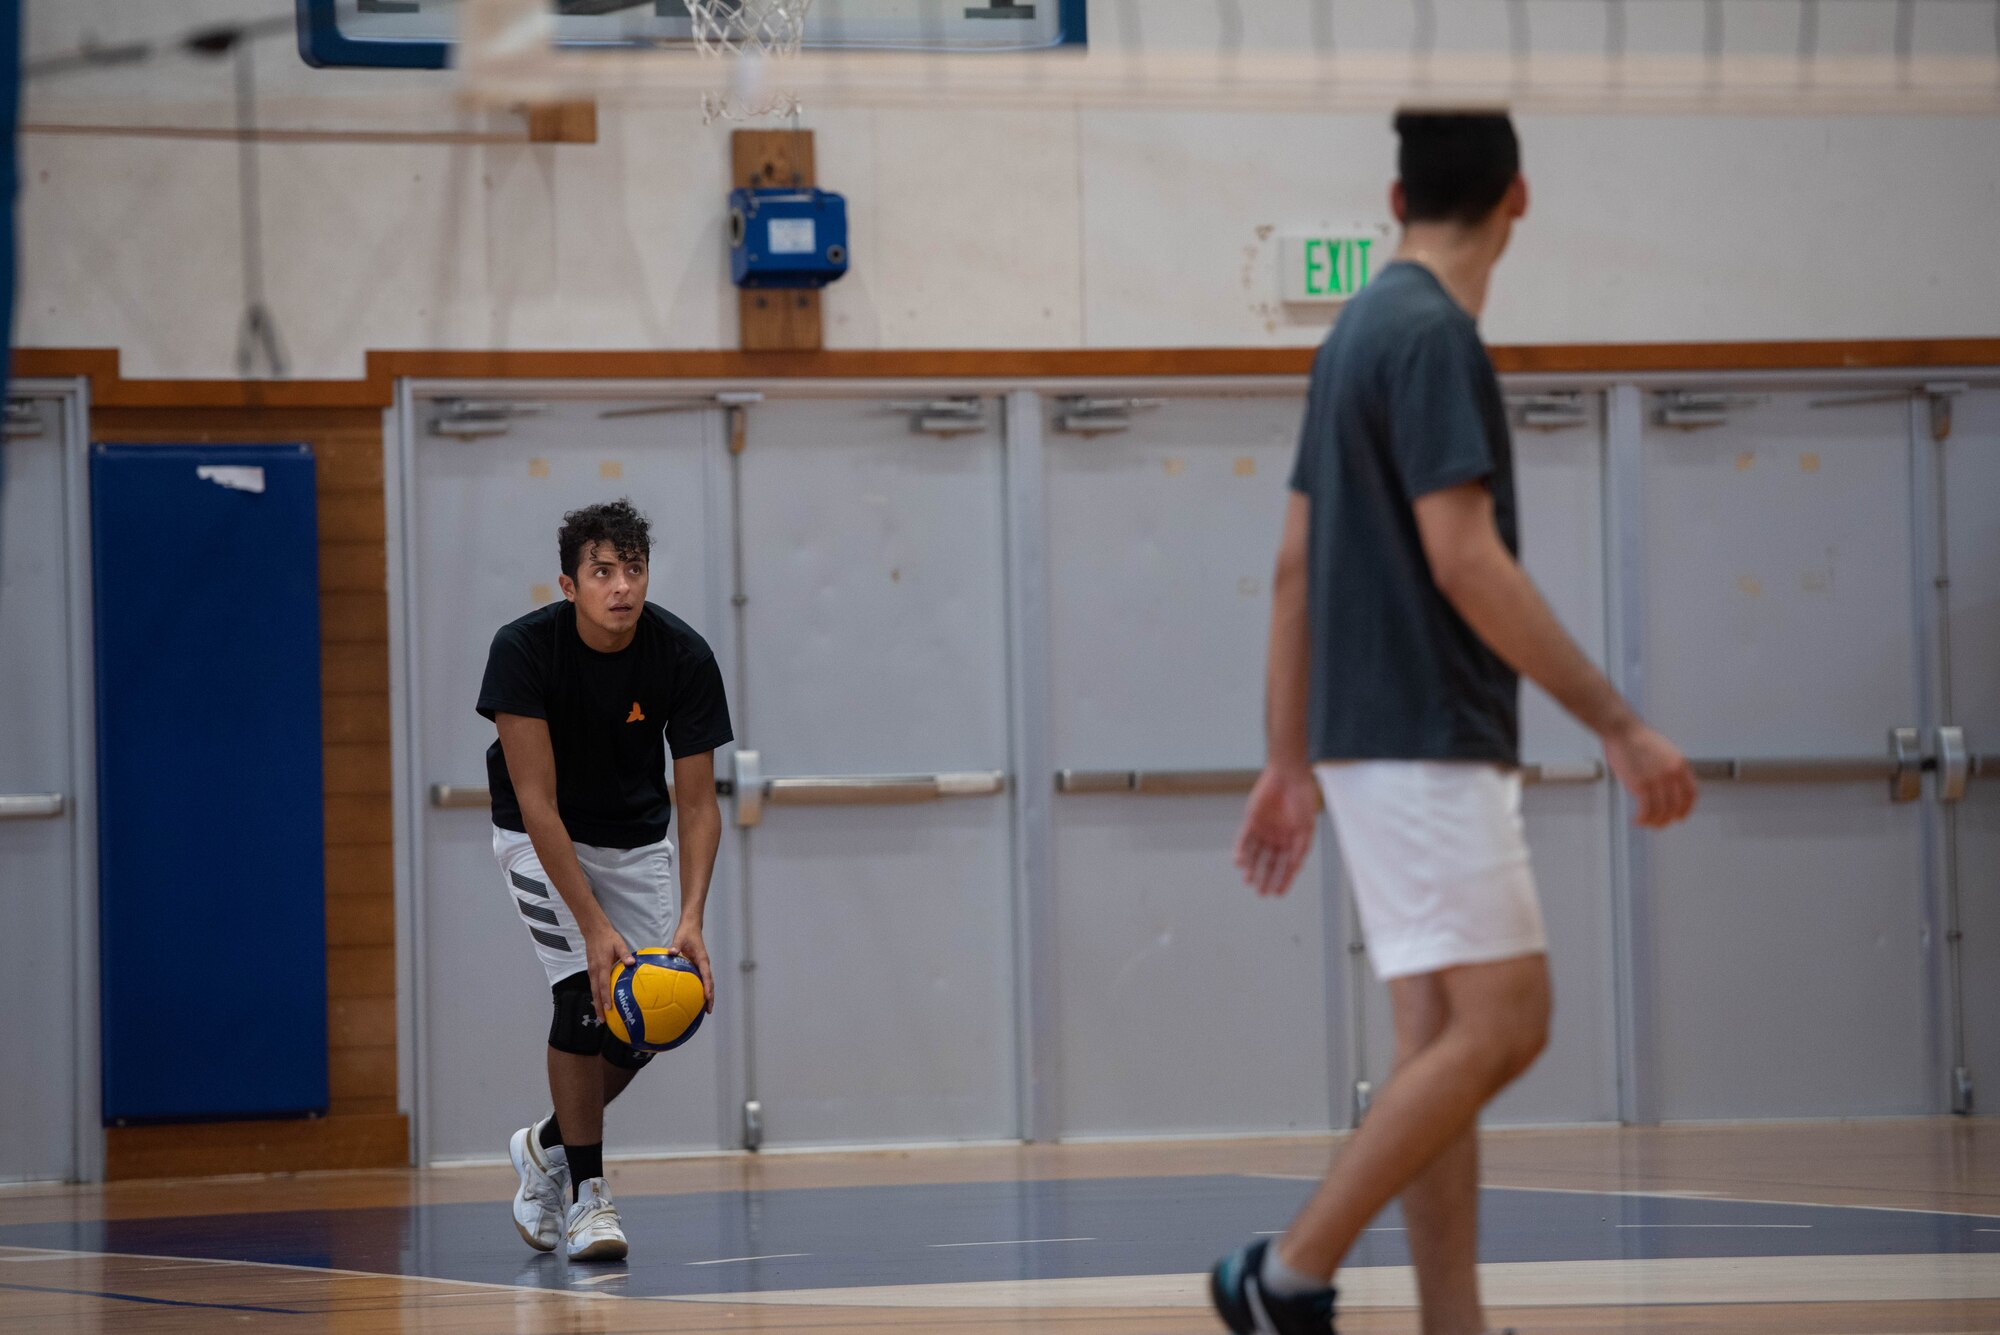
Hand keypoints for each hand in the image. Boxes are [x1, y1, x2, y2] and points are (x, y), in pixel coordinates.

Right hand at [584, 924, 635, 1023]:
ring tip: (601, 1015)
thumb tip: (632, 963)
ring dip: (596, 1003)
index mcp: (602, 966)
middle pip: (595, 993)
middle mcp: (594, 971)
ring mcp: (591, 971)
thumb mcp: (619, 944)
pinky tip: (601, 1001)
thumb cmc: (608, 938)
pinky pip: (593, 986)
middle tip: (603, 1020)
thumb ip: (625, 954)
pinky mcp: (591, 970)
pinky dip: (596, 995)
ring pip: (593, 991)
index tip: (609, 1009)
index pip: (603, 985)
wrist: (594, 932)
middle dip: (598, 1007)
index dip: (605, 998)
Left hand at [668, 923, 715, 1013]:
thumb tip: (671, 952)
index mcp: (702, 959)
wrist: (691, 927)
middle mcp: (704, 964)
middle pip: (710, 983)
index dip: (708, 987)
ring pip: (707, 983)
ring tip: (704, 1010)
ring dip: (707, 996)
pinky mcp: (697, 966)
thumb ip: (676, 946)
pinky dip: (700, 990)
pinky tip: (694, 999)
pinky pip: (700, 980)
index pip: (707, 975)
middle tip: (708, 1011)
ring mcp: (702, 966)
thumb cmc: (686, 932)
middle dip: (711, 997)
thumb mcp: (679, 938)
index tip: (707, 997)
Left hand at [1233, 764, 1319, 896]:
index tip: (1277, 894)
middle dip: (1265, 878)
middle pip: (1269, 863)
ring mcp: (1263, 829)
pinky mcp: (1251, 820)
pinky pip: (1244, 839)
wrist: (1288, 776)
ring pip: (1255, 854)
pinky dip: (1241, 851)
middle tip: (1261, 892)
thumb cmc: (1302, 800)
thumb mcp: (1306, 828)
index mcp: (1292, 840)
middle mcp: (1277, 838)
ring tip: (1248, 880)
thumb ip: (1300, 848)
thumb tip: (1294, 870)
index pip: (1287, 866)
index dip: (1283, 880)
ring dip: (1251, 868)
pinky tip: (1239, 862)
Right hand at [1603, 720, 1696, 827]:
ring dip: (1654, 822)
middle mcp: (1672, 774)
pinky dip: (1642, 819)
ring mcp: (1657, 780)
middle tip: (1660, 824)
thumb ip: (1668, 768)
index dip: (1686, 808)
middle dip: (1668, 818)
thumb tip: (1664, 786)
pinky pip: (1646, 810)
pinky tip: (1637, 820)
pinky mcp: (1641, 785)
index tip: (1681, 815)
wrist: (1622, 730)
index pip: (1691, 793)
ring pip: (1661, 811)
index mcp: (1680, 764)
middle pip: (1676, 805)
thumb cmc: (1637, 738)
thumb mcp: (1663, 751)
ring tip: (1645, 823)